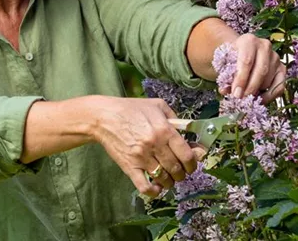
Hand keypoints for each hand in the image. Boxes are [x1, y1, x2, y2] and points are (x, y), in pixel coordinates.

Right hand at [88, 96, 205, 197]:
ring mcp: (142, 158)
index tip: (192, 163)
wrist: (104, 117)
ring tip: (169, 178)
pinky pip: (145, 187)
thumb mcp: (157, 105)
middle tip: (180, 171)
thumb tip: (188, 130)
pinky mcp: (130, 167)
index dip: (193, 163)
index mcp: (164, 130)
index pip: (187, 155)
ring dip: (170, 182)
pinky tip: (157, 188)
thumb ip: (175, 117)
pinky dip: (154, 191)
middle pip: (177, 169)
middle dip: (182, 173)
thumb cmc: (131, 109)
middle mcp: (155, 145)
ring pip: (164, 179)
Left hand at [221, 33, 286, 103]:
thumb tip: (225, 90)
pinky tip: (259, 100)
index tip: (235, 93)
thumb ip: (225, 76)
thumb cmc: (232, 58)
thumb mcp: (225, 63)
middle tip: (241, 99)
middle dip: (250, 88)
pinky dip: (270, 96)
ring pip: (268, 80)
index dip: (241, 79)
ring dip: (257, 91)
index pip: (247, 61)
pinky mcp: (282, 68)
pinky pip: (279, 87)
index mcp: (249, 41)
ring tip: (245, 95)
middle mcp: (265, 46)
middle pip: (261, 71)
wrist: (241, 52)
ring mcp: (275, 57)